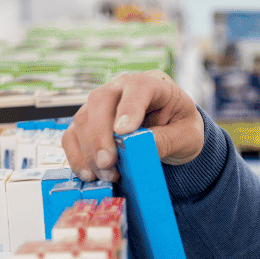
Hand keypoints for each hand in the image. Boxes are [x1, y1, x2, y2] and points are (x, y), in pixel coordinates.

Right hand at [62, 70, 204, 183]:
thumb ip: (166, 140)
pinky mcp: (89, 124)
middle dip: (100, 134)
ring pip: (82, 119)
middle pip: (100, 100)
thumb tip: (140, 149)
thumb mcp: (187, 136)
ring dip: (89, 150)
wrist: (174, 132)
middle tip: (107, 162)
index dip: (128, 108)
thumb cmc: (181, 127)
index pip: (137, 87)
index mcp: (153, 84)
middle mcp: (122, 88)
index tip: (124, 132)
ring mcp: (102, 105)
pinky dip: (77, 156)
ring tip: (107, 174)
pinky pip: (72, 136)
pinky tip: (90, 174)